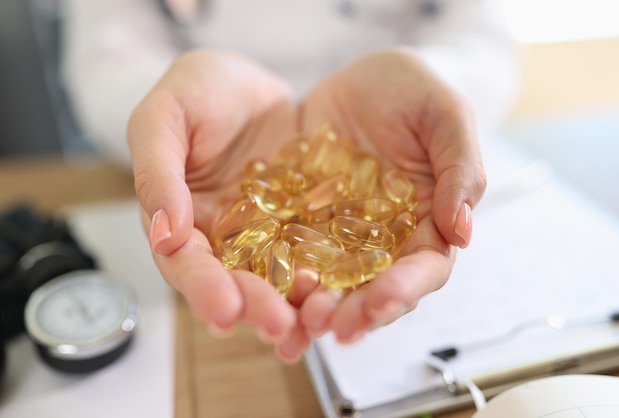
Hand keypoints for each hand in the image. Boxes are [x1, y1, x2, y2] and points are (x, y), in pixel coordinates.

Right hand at [127, 50, 310, 359]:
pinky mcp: (306, 223)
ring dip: (295, 306)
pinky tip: (345, 294)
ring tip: (312, 326)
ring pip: (280, 277)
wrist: (252, 83)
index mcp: (182, 220)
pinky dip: (329, 275)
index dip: (203, 288)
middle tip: (278, 326)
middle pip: (237, 281)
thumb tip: (164, 234)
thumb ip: (157, 172)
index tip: (225, 310)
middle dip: (256, 307)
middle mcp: (225, 238)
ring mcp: (269, 233)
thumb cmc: (198, 91)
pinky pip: (319, 252)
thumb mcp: (164, 116)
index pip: (187, 263)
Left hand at [297, 48, 486, 342]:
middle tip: (332, 324)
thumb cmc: (416, 93)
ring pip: (331, 280)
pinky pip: (291, 250)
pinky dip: (280, 272)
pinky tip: (264, 286)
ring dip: (316, 304)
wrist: (365, 78)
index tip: (383, 301)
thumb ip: (460, 169)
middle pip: (375, 288)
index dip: (406, 288)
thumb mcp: (446, 116)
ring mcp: (341, 233)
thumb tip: (463, 230)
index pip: (424, 268)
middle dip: (356, 311)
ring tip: (298, 318)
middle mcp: (384, 239)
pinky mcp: (303, 220)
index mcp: (426, 222)